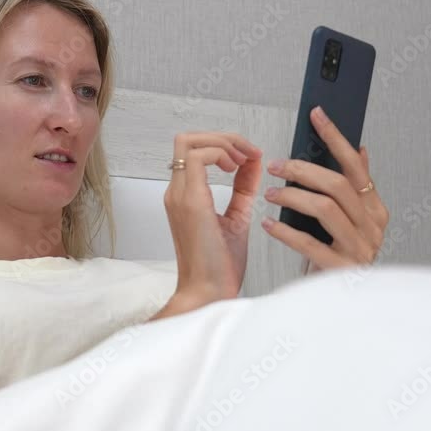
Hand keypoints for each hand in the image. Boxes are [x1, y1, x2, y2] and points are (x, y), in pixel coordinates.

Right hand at [162, 131, 262, 305]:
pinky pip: (196, 157)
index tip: (250, 156)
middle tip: (247, 152)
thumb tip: (253, 163)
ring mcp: (180, 195)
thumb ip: (243, 189)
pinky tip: (236, 168)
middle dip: (223, 137)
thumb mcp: (237, 218)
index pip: (194, 151)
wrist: (209, 293)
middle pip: (187, 139)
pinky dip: (220, 154)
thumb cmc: (218, 267)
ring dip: (222, 143)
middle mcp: (177, 192)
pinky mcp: (190, 201)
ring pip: (188, 142)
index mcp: (185, 196)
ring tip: (242, 161)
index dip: (224, 145)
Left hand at [261, 106, 388, 269]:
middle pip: (338, 186)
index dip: (335, 138)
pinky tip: (268, 224)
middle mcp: (372, 229)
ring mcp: (360, 250)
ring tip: (271, 194)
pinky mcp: (341, 270)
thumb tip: (360, 150)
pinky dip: (285, 231)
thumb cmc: (336, 260)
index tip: (317, 115)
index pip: (356, 167)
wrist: (336, 306)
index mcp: (375, 212)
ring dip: (292, 196)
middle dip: (303, 170)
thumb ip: (354, 189)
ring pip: (325, 209)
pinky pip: (309, 243)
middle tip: (277, 166)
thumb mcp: (348, 223)